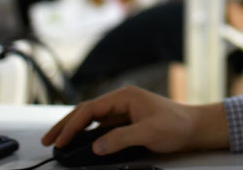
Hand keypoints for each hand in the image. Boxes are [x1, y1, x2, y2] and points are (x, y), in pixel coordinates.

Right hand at [41, 85, 228, 154]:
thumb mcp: (148, 132)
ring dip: (74, 130)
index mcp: (125, 96)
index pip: (90, 109)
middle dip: (66, 125)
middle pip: (86, 112)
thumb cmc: (176, 125)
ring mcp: (123, 112)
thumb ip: (120, 139)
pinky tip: (80, 144)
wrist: (195, 128)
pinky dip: (88, 136)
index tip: (60, 140)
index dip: (72, 125)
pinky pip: (102, 128)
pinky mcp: (127, 123)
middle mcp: (121, 101)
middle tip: (48, 140)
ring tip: (58, 142)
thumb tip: (96, 146)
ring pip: (92, 120)